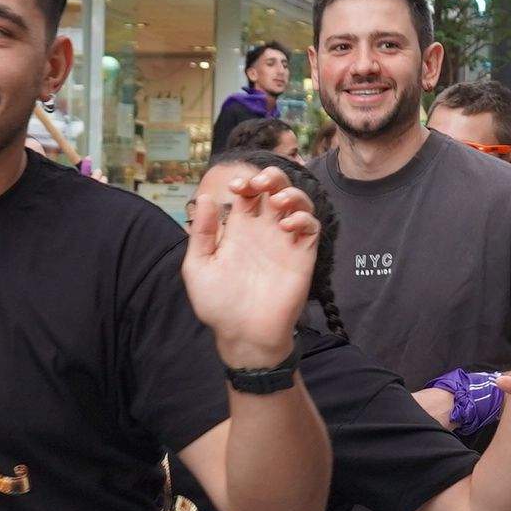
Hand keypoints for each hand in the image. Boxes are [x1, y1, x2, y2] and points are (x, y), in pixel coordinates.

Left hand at [184, 165, 315, 363]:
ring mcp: (284, 242)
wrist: (243, 334)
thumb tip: (203, 197)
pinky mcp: (302, 256)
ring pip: (298, 203)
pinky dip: (303, 218)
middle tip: (261, 183)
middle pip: (276, 189)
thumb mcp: (199, 265)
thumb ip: (202, 232)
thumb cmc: (218, 304)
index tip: (238, 186)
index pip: (249, 193)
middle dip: (272, 176)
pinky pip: (311, 227)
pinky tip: (287, 226)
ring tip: (277, 202)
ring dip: (292, 193)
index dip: (247, 181)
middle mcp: (264, 230)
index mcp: (240, 229)